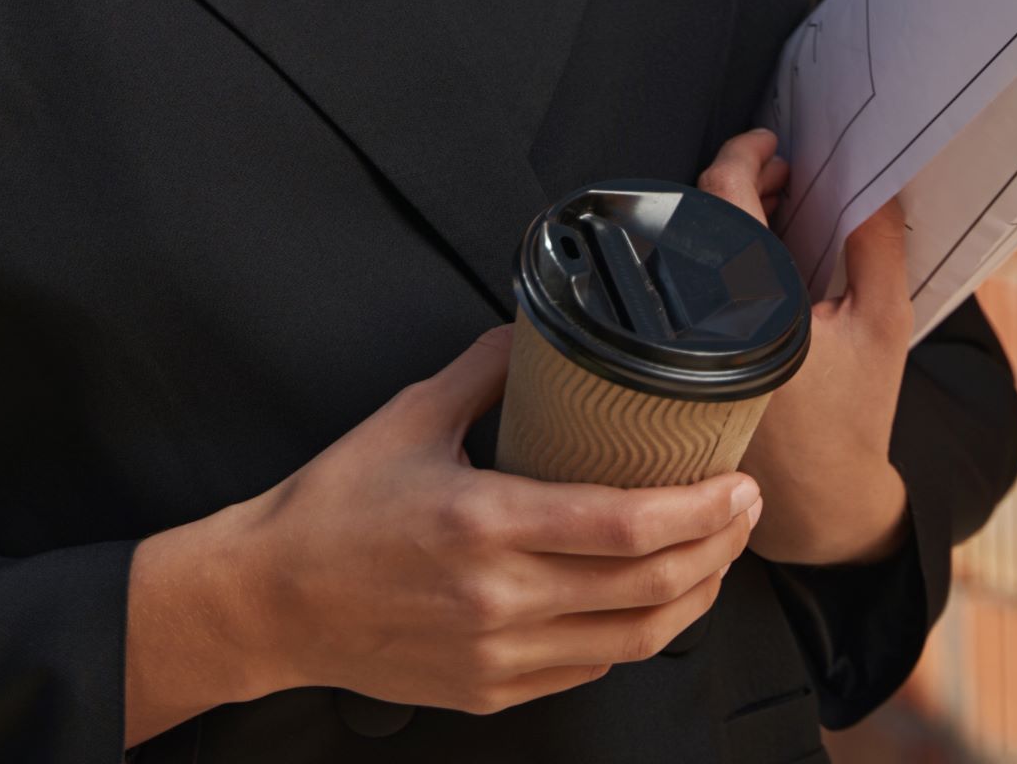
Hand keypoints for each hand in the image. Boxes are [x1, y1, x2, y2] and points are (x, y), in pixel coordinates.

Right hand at [122, 328, 761, 742]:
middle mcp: (498, 599)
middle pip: (648, 587)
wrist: (270, 599)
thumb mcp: (408, 417)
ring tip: (716, 557)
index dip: (698, 509)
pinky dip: (634, 634)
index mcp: (481, 522)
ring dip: (692, 598)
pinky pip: (589, 669)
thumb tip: (540, 324)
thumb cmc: (332, 508)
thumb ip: (484, 368)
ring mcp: (498, 656)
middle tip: (745, 510)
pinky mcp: (491, 691)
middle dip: (717, 549)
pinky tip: (650, 600)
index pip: (623, 524)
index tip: (737, 482)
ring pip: (632, 640)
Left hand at [703, 128, 913, 566]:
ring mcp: (676, 346)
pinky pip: (677, 286)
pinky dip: (709, 258)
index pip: (724, 198)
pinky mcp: (667, 364)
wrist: (819, 503)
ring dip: (724, 219)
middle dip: (741, 183)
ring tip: (773, 211)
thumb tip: (873, 187)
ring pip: (685, 249)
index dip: (744, 154)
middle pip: (699, 216)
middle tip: (783, 178)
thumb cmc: (855, 415)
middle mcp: (702, 321)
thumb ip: (878, 249)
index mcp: (754, 304)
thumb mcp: (886, 326)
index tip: (768, 143)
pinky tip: (748, 255)